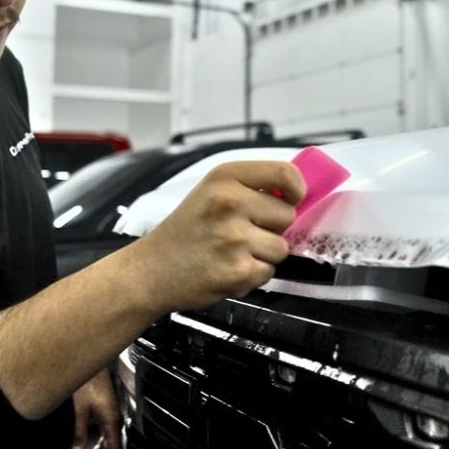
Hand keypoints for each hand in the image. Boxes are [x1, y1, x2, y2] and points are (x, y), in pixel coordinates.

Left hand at [71, 368, 119, 448]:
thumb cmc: (88, 385)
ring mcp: (110, 415)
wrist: (92, 367)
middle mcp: (113, 419)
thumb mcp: (80, 411)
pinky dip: (99, 445)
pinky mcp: (105, 412)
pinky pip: (105, 434)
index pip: (113, 448)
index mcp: (111, 420)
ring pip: (108, 441)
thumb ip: (79, 433)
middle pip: (111, 447)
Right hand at [136, 161, 305, 311]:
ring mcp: (235, 238)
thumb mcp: (211, 192)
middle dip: (273, 227)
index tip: (293, 198)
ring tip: (233, 252)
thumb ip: (251, 188)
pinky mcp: (238, 271)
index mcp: (224, 177)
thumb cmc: (185, 231)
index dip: (297, 189)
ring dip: (263, 254)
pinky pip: (268, 272)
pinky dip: (252, 275)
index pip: (285, 174)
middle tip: (243, 232)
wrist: (151, 270)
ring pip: (281, 247)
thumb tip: (295, 195)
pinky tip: (228, 268)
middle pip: (287, 215)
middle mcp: (230, 203)